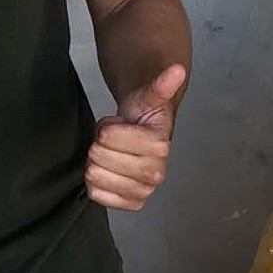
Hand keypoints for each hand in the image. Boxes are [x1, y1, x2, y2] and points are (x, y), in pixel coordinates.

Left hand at [87, 63, 186, 211]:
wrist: (143, 133)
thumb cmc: (143, 115)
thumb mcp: (148, 95)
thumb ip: (160, 84)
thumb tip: (176, 69)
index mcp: (159, 146)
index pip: (107, 137)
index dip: (106, 126)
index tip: (119, 123)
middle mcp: (155, 174)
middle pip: (98, 157)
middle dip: (100, 143)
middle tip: (115, 138)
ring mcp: (143, 191)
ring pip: (95, 176)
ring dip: (97, 161)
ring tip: (113, 152)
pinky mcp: (130, 203)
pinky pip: (97, 195)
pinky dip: (95, 182)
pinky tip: (108, 171)